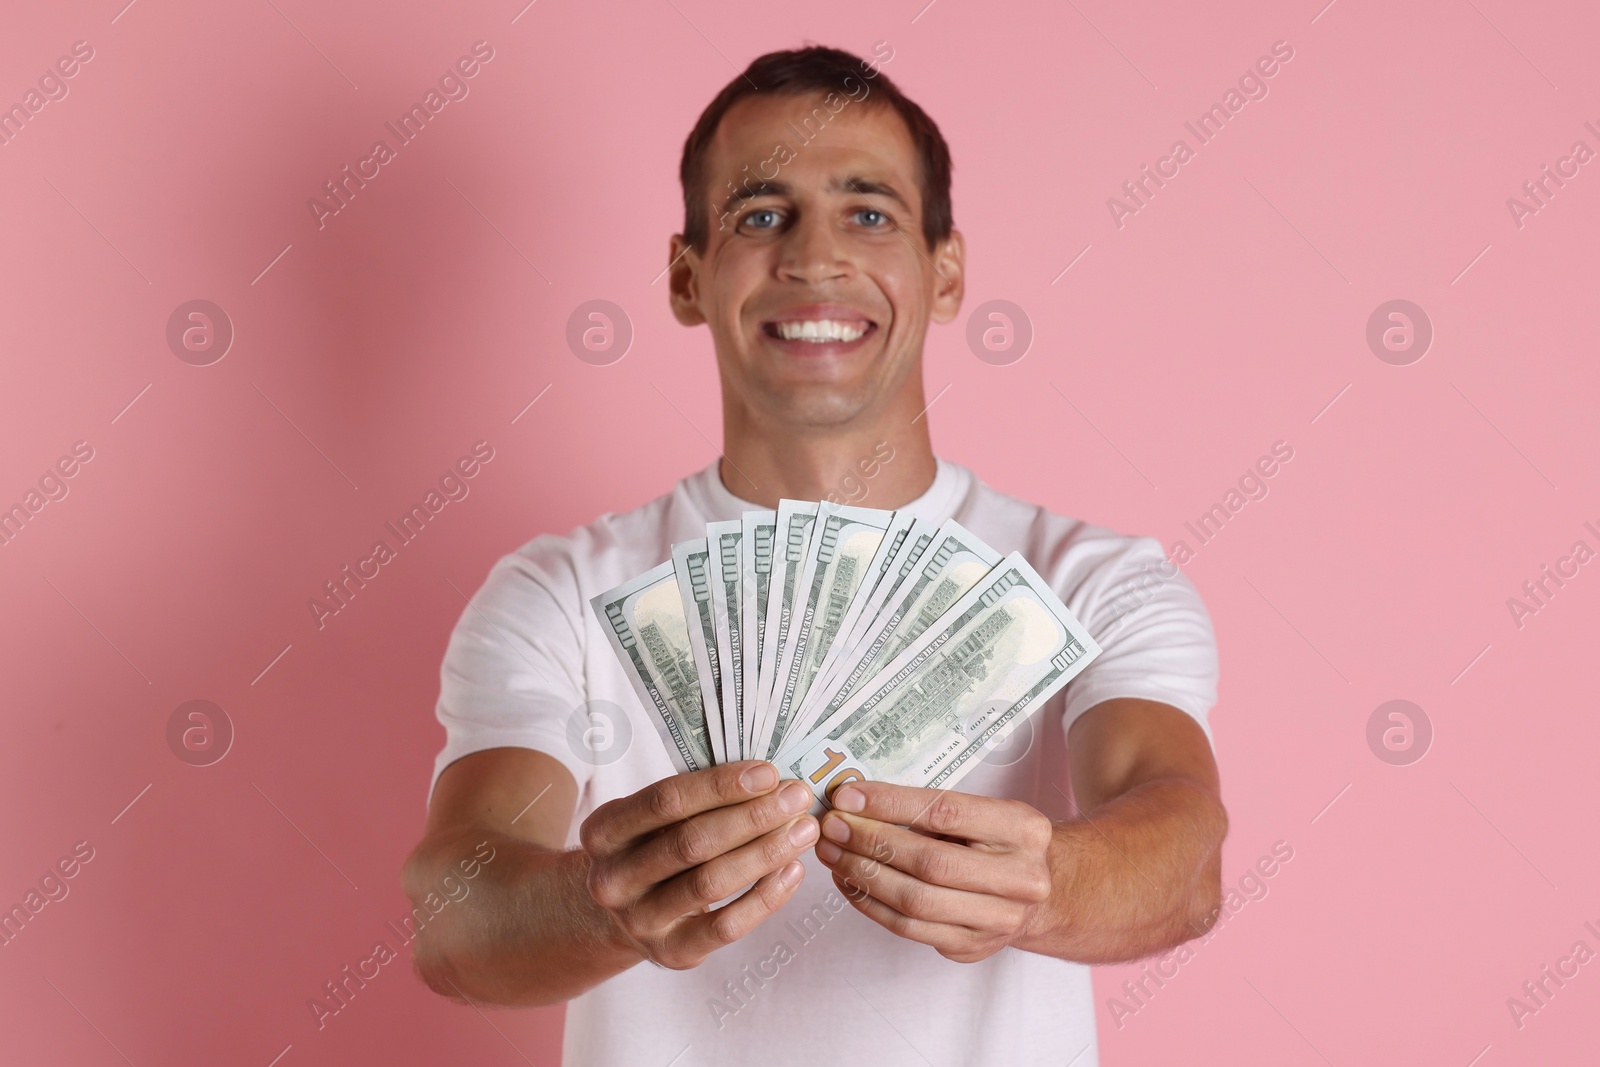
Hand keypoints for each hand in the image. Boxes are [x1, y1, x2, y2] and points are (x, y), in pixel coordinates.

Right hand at [579, 760, 818, 969]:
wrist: (622, 913)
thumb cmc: (651, 847)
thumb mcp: (651, 819)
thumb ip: (696, 799)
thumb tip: (769, 780)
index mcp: (603, 831)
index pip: (665, 801)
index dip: (720, 786)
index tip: (768, 773)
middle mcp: (612, 878)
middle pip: (692, 842)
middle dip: (753, 816)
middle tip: (797, 797)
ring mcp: (639, 921)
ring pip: (712, 882)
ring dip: (766, 852)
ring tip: (804, 830)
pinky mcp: (671, 953)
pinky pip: (726, 926)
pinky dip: (766, 897)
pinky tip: (793, 870)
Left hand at [813, 782, 1053, 962]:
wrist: (1041, 895)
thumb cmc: (1000, 843)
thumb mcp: (985, 812)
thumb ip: (931, 808)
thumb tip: (858, 801)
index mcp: (1023, 829)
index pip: (946, 812)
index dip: (890, 803)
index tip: (848, 797)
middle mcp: (1020, 878)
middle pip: (929, 861)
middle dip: (871, 842)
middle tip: (832, 826)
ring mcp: (998, 919)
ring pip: (914, 901)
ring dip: (862, 874)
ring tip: (832, 852)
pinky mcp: (971, 946)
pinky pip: (908, 928)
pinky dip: (870, 903)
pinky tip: (849, 881)